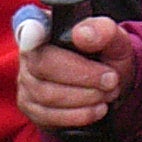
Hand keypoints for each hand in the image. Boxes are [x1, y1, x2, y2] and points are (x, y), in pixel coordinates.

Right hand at [17, 16, 136, 132]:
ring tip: (108, 93)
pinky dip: (79, 114)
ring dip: (85, 97)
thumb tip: (82, 33)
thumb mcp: (115, 41)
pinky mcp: (30, 106)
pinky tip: (97, 109)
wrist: (109, 87)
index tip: (36, 31)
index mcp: (47, 27)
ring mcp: (26, 81)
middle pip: (44, 65)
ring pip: (47, 94)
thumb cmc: (107, 57)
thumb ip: (103, 31)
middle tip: (111, 79)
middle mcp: (29, 53)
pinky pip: (48, 115)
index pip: (30, 25)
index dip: (31, 30)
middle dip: (84, 76)